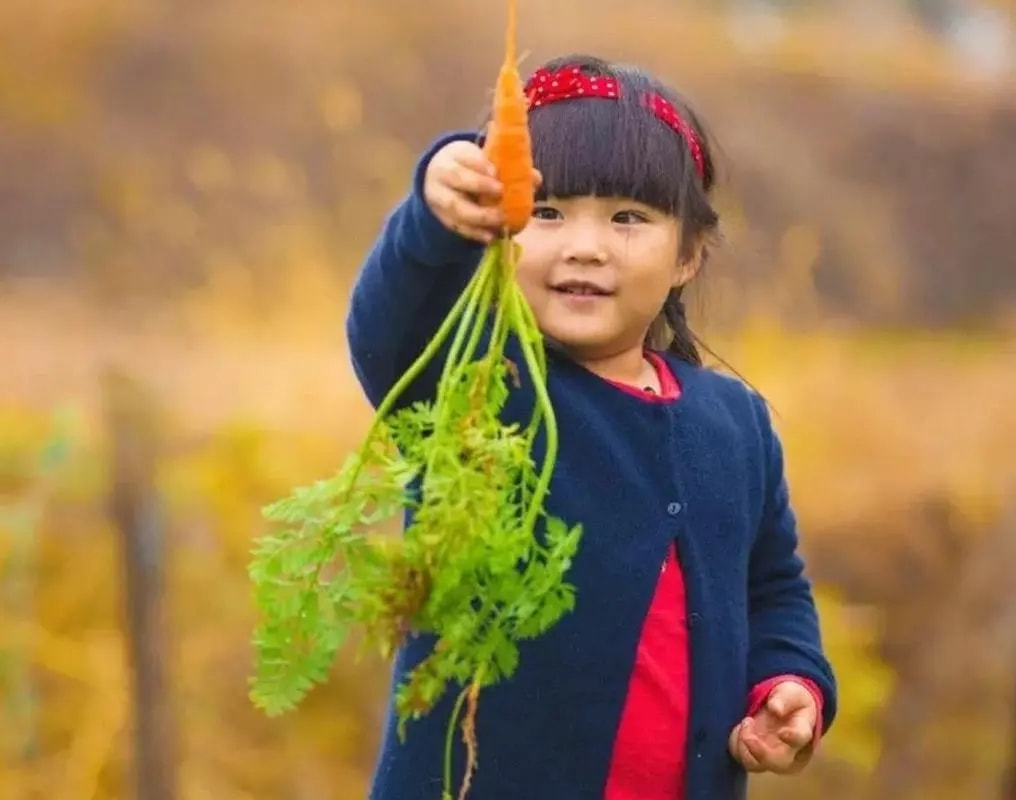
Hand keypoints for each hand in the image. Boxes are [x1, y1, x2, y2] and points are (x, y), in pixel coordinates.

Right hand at [423, 140, 540, 242]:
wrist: (440, 180)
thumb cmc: (470, 168)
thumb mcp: (483, 161)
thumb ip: (508, 168)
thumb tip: (535, 179)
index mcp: (454, 156)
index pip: (465, 156)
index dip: (480, 164)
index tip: (496, 171)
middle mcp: (443, 175)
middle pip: (456, 178)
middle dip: (478, 185)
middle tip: (501, 192)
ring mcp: (440, 198)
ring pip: (455, 207)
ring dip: (479, 215)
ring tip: (500, 220)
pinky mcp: (444, 218)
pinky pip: (458, 227)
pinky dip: (475, 233)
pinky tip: (490, 237)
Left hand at [728, 680, 817, 774]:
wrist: (783, 710)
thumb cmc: (791, 701)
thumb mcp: (790, 693)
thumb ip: (784, 699)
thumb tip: (775, 709)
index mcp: (802, 731)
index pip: (800, 738)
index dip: (792, 737)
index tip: (783, 732)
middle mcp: (788, 751)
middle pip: (777, 762)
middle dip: (759, 750)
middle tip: (748, 722)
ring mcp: (770, 757)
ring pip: (755, 765)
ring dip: (743, 746)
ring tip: (745, 722)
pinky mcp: (753, 756)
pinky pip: (740, 757)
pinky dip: (735, 744)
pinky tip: (739, 727)